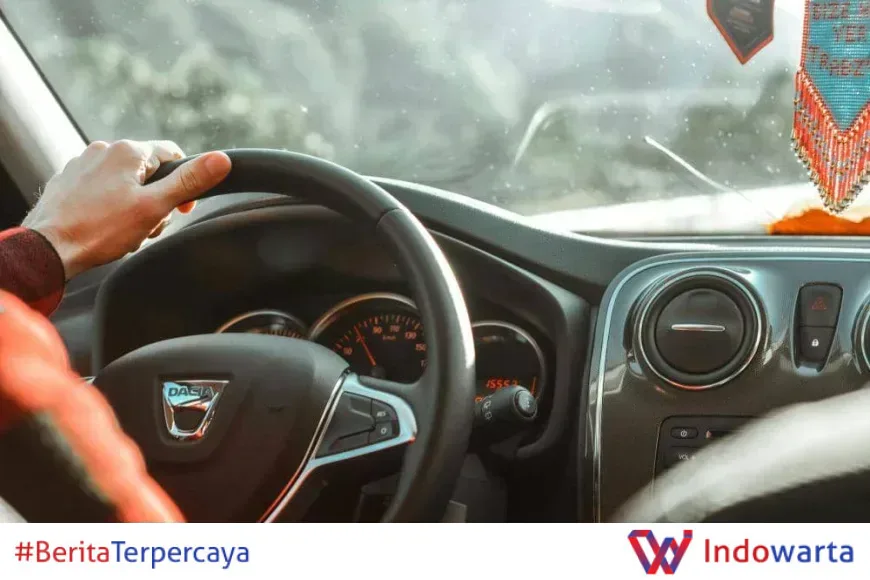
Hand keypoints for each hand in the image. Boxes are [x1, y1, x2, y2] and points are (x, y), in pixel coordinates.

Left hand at [22, 140, 231, 278]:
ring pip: (126, 183)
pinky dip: (110, 207)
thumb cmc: (101, 229)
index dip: (185, 183)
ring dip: (135, 206)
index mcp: (128, 151)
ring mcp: (83, 164)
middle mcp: (104, 150)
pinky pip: (102, 190)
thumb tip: (222, 159)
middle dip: (156, 200)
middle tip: (148, 226)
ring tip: (125, 231)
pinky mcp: (68, 181)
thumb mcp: (155, 207)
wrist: (48, 247)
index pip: (174, 154)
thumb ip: (189, 182)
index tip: (182, 209)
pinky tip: (105, 228)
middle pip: (150, 172)